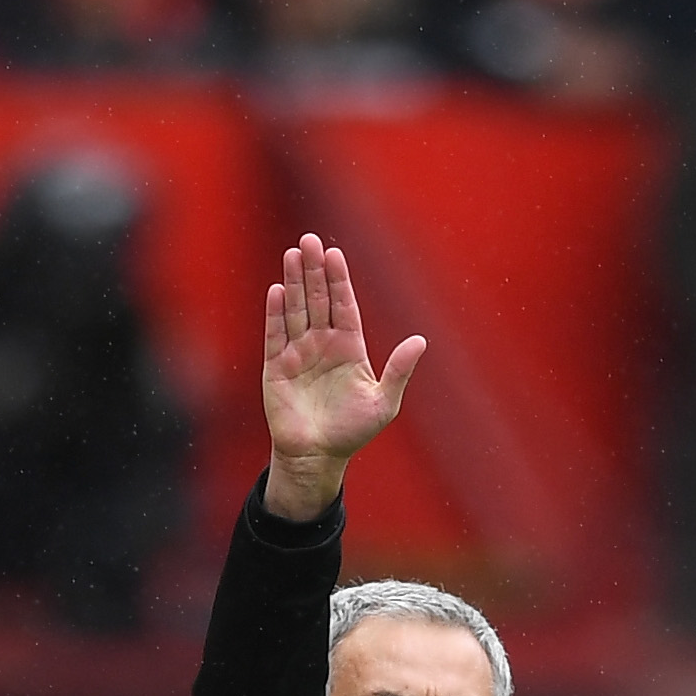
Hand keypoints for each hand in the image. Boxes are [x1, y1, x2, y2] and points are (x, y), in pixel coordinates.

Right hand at [260, 234, 425, 520]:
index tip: (335, 254)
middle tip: (310, 240)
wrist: (317, 456)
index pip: (343, 305)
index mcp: (349, 348)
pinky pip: (274, 335)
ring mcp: (297, 354)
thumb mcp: (384, 402)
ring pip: (295, 309)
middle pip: (316, 299)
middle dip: (313, 270)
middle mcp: (322, 344)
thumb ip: (398, 370)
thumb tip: (421, 339)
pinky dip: (274, 313)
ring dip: (293, 282)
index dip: (339, 280)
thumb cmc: (352, 432)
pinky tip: (276, 290)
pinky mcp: (275, 369)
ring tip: (292, 254)